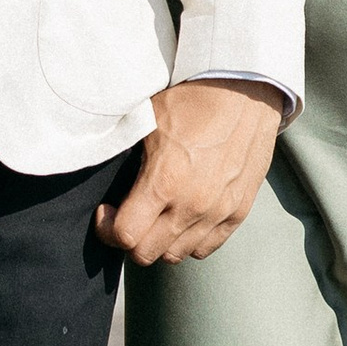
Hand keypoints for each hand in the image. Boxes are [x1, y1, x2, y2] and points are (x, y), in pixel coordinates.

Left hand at [96, 77, 283, 265]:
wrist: (246, 90)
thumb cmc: (193, 100)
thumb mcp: (146, 120)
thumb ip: (125, 154)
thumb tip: (100, 163)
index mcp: (164, 181)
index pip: (125, 236)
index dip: (107, 229)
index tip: (107, 212)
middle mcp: (192, 205)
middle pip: (148, 254)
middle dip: (130, 239)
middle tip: (128, 217)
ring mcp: (219, 211)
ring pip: (177, 254)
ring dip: (159, 242)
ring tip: (156, 218)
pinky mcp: (239, 211)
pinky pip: (207, 247)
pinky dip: (190, 240)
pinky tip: (182, 218)